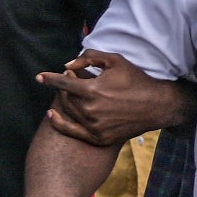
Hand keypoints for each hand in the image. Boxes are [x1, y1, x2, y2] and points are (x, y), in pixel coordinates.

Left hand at [39, 49, 194, 145]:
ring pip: (69, 112)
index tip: (39, 77)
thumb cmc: (136, 80)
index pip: (63, 83)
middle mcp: (90, 110)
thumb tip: (67, 65)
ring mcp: (94, 126)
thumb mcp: (115, 60)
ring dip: (65, 100)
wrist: (157, 106)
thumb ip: (89, 57)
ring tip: (73, 92)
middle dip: (64, 86)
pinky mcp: (98, 138)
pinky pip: (72, 131)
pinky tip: (52, 115)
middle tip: (72, 79)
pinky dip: (59, 123)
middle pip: (65, 97)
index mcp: (93, 90)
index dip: (49, 79)